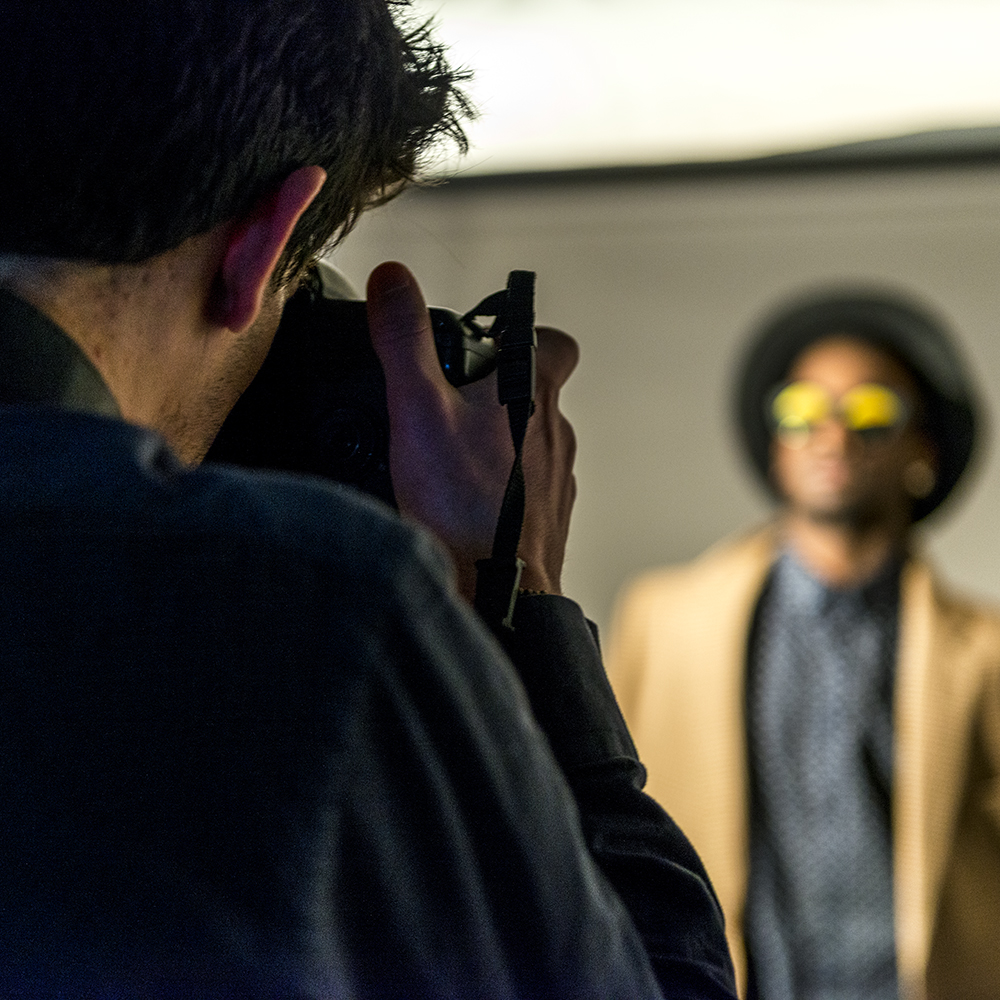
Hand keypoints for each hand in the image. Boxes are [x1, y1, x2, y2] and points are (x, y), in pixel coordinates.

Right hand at [366, 261, 577, 600]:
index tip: (489, 342)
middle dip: (494, 393)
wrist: (496, 595)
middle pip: (534, 394)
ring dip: (496, 444)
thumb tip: (392, 279)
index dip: (527, 335)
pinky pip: (527, 489)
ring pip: (530, 444)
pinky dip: (501, 488)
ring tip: (446, 461)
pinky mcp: (549, 520)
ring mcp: (556, 480)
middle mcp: (554, 434)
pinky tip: (463, 504)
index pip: (555, 343)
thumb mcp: (418, 408)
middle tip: (444, 406)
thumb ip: (404, 340)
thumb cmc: (461, 505)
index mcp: (531, 395)